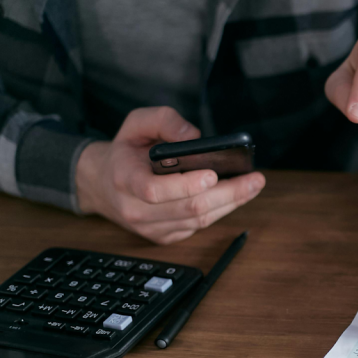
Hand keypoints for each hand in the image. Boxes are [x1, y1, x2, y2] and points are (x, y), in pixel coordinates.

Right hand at [76, 106, 264, 244]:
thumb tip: (194, 137)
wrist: (103, 184)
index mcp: (125, 179)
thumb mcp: (136, 124)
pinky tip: (236, 197)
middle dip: (228, 194)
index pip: (155, 190)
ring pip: (198, 221)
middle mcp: (136, 209)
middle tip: (254, 180)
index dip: (185, 185)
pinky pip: (198, 227)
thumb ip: (164, 121)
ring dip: (231, 204)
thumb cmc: (125, 152)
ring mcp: (150, 228)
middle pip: (189, 208)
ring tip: (253, 186)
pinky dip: (220, 211)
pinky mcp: (164, 237)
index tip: (213, 174)